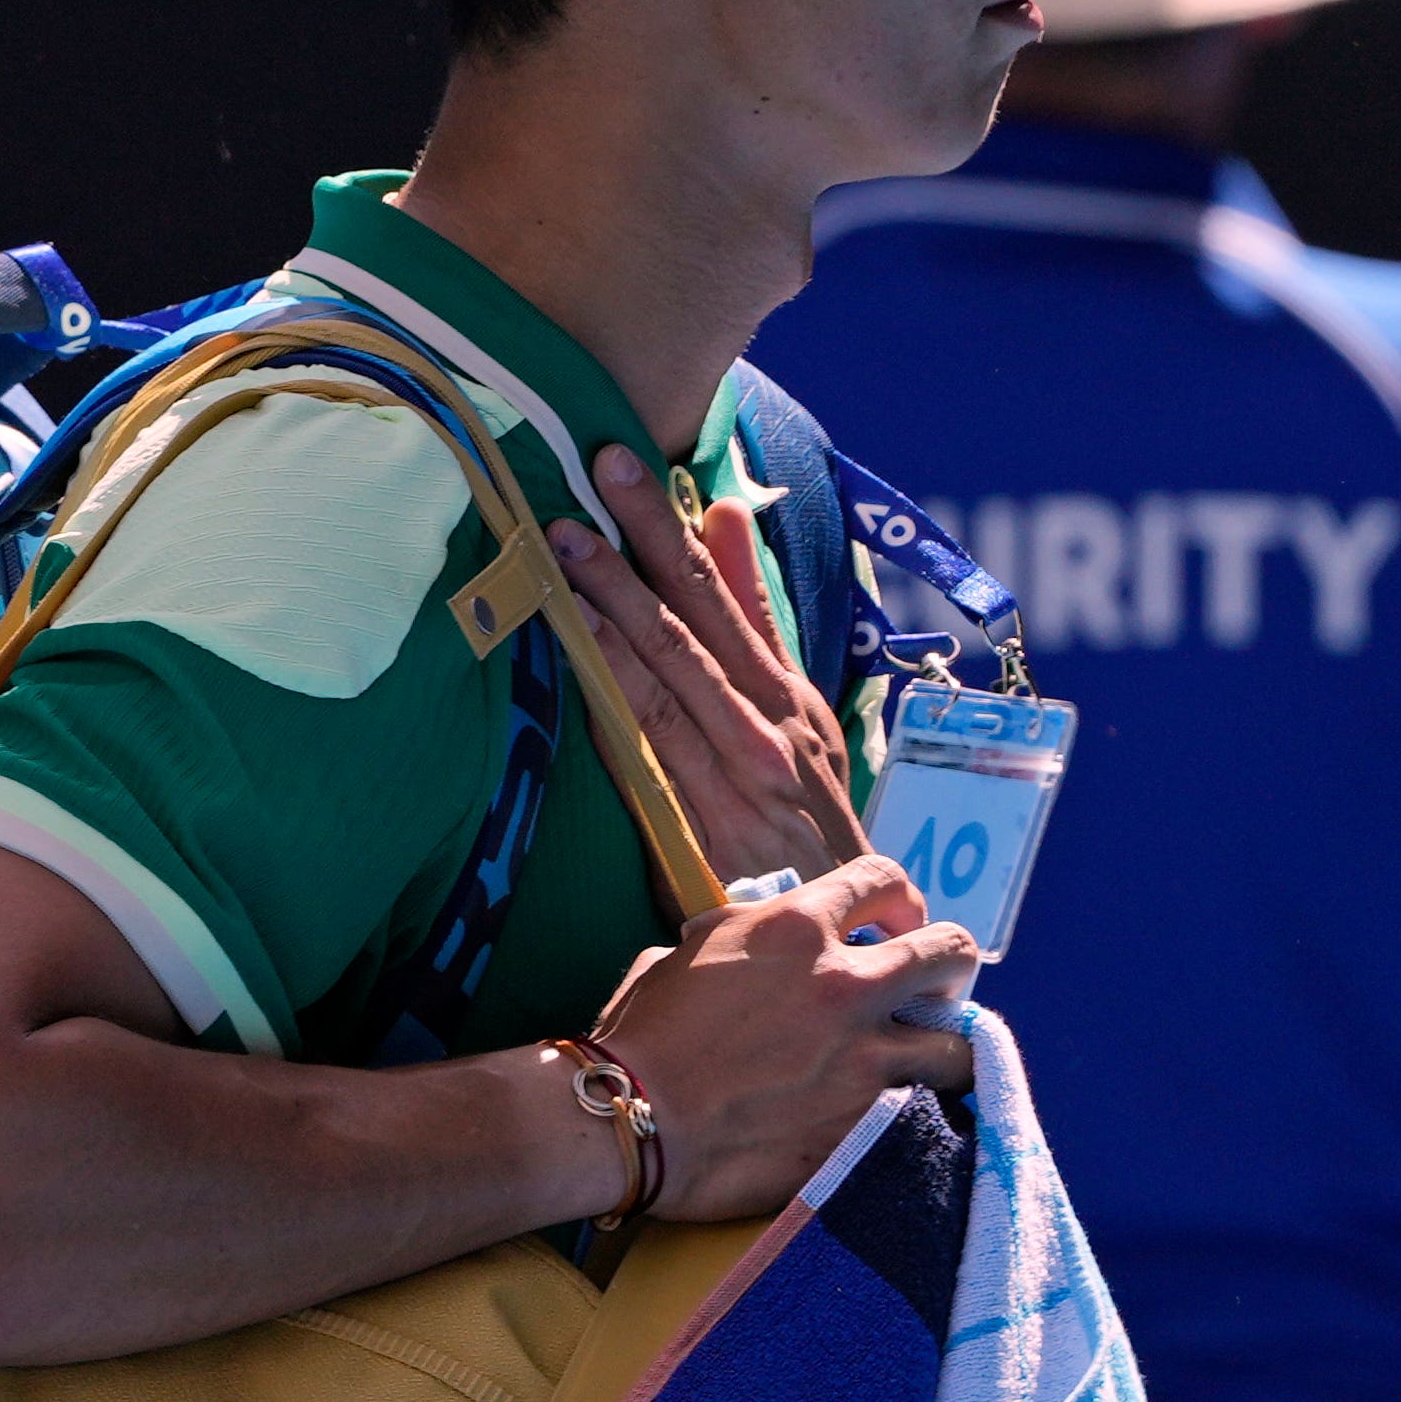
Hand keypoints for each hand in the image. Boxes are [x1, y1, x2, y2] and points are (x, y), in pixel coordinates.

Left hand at [548, 461, 871, 886]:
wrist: (834, 937)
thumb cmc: (800, 825)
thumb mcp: (796, 717)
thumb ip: (757, 617)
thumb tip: (726, 513)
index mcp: (784, 695)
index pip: (723, 593)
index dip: (671, 526)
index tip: (625, 463)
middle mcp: (765, 723)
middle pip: (695, 618)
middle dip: (641, 541)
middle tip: (593, 473)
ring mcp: (735, 771)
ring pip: (670, 669)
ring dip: (616, 602)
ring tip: (566, 545)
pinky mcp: (701, 820)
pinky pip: (648, 741)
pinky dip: (614, 688)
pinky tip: (580, 646)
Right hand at [590, 858, 974, 1218]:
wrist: (629, 1120)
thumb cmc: (641, 1036)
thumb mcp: (685, 953)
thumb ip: (743, 935)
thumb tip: (758, 933)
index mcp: (796, 927)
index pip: (885, 879)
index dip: (900, 899)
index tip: (893, 925)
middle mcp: (844, 982)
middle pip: (950, 950)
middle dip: (949, 967)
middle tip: (928, 991)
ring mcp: (863, 1056)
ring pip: (959, 1042)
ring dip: (943, 1048)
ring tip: (922, 1062)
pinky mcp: (865, 1121)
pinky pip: (928, 1107)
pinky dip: (921, 1107)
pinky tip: (902, 1111)